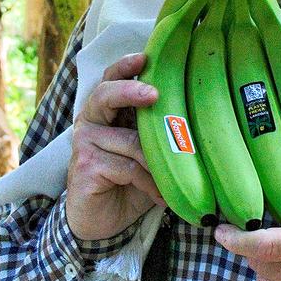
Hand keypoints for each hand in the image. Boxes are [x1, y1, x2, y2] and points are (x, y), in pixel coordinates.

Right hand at [65, 52, 165, 241]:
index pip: (112, 79)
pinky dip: (150, 183)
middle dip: (131, 90)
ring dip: (157, 163)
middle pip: (106, 94)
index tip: (145, 58)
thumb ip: (156, 132)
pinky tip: (160, 197)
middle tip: (155, 94)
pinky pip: (128, 168)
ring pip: (130, 141)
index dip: (126, 66)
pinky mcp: (85, 166)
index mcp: (106, 111)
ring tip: (175, 179)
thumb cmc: (128, 182)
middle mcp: (90, 121)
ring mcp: (84, 143)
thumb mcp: (146, 153)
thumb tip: (196, 116)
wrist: (100, 222)